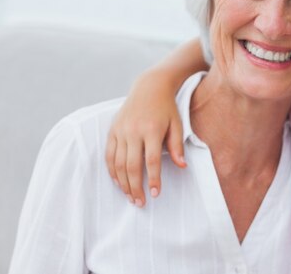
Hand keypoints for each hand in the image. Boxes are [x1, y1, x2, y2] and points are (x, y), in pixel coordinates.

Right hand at [105, 70, 185, 206]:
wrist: (150, 87)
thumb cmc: (167, 108)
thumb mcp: (177, 124)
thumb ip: (177, 146)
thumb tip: (182, 166)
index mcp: (151, 129)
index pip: (151, 161)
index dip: (153, 179)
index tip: (155, 194)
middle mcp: (133, 130)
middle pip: (131, 166)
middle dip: (135, 187)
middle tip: (140, 203)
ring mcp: (120, 130)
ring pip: (117, 163)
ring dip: (123, 183)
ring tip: (130, 197)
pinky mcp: (112, 130)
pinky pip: (109, 154)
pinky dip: (112, 171)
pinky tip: (118, 182)